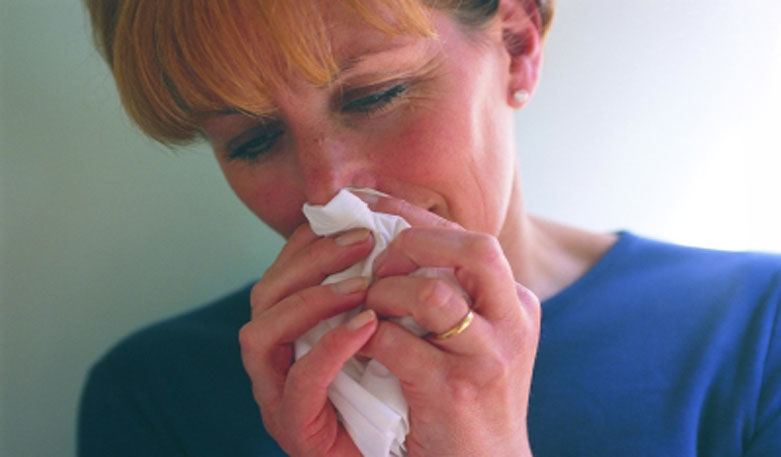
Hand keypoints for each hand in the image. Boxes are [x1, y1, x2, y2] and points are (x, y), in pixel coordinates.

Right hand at [239, 224, 377, 455]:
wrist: (410, 456)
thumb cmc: (400, 392)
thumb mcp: (386, 330)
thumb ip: (375, 289)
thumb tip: (392, 231)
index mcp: (290, 332)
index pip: (281, 272)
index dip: (309, 241)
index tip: (354, 220)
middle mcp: (273, 361)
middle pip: (264, 294)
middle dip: (310, 260)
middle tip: (363, 241)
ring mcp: (277, 396)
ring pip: (260, 334)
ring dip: (311, 300)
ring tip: (363, 286)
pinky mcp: (296, 431)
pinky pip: (298, 383)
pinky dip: (328, 348)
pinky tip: (367, 327)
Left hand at [359, 195, 540, 456]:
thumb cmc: (472, 398)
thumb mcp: (478, 338)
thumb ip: (453, 294)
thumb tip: (395, 243)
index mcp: (515, 304)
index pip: (471, 239)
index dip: (418, 218)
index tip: (374, 207)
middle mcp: (512, 324)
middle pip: (473, 249)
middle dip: (413, 243)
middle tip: (377, 262)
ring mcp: (488, 358)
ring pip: (431, 295)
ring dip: (385, 293)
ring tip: (369, 306)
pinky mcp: (454, 391)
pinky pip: (395, 342)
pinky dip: (366, 335)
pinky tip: (358, 341)